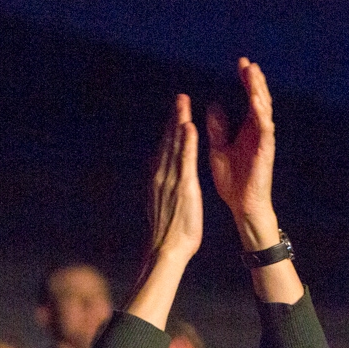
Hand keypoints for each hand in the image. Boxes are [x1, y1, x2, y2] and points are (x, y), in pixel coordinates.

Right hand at [144, 93, 202, 264]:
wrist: (166, 250)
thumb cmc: (169, 231)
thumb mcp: (163, 204)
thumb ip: (163, 187)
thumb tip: (162, 179)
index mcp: (159, 179)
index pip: (165, 149)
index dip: (170, 130)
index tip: (176, 114)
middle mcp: (161, 175)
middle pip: (168, 142)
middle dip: (174, 118)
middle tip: (179, 97)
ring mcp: (170, 180)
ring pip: (174, 146)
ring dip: (178, 123)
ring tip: (183, 103)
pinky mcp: (182, 187)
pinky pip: (184, 160)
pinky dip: (186, 143)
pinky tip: (189, 127)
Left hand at [207, 58, 278, 247]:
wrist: (242, 206)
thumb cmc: (233, 181)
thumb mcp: (219, 149)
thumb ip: (218, 128)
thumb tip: (214, 106)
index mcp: (248, 129)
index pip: (250, 99)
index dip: (246, 81)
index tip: (241, 63)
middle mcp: (258, 132)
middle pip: (260, 99)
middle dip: (254, 80)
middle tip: (248, 63)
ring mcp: (264, 140)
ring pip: (264, 110)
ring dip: (259, 92)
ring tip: (254, 74)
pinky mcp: (265, 152)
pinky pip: (265, 129)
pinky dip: (262, 115)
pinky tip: (257, 102)